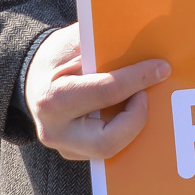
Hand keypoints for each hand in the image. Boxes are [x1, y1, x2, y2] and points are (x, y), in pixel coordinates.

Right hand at [24, 24, 170, 160]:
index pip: (106, 92)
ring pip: (110, 149)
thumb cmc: (56, 57)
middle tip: (145, 94)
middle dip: (136, 117)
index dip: (138, 79)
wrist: (33, 78)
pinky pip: (107, 148)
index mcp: (54, 98)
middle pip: (109, 139)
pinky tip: (134, 112)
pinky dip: (124, 130)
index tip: (161, 68)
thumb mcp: (75, 41)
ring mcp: (64, 147)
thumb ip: (105, 45)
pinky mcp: (75, 153)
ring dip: (132, 126)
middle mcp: (55, 130)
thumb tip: (145, 45)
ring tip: (141, 100)